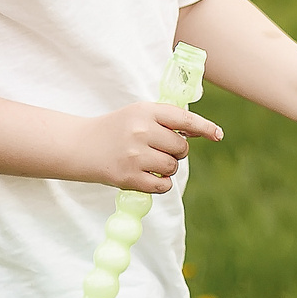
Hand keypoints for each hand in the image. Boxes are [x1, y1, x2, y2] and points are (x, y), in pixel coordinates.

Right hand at [86, 101, 222, 192]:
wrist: (80, 146)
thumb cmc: (116, 129)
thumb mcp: (139, 114)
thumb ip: (167, 120)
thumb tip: (203, 131)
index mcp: (146, 111)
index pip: (184, 119)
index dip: (205, 127)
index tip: (217, 135)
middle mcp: (141, 131)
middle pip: (181, 148)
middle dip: (176, 151)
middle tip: (158, 150)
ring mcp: (134, 155)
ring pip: (172, 167)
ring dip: (167, 168)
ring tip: (148, 162)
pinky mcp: (129, 177)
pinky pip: (163, 186)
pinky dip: (161, 185)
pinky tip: (147, 177)